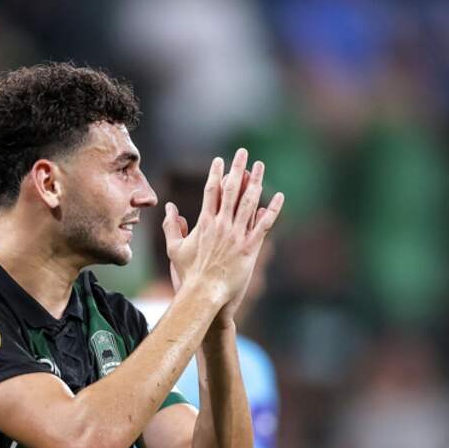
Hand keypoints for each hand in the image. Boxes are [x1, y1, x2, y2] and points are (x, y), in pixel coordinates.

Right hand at [162, 148, 283, 311]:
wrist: (203, 295)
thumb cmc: (188, 275)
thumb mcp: (174, 249)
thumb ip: (170, 226)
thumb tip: (169, 208)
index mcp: (204, 223)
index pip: (211, 191)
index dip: (216, 174)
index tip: (220, 160)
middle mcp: (222, 225)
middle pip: (232, 190)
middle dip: (238, 169)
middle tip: (243, 152)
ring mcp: (237, 236)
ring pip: (249, 203)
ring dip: (256, 182)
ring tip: (260, 166)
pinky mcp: (250, 248)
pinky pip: (264, 225)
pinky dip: (272, 210)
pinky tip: (279, 197)